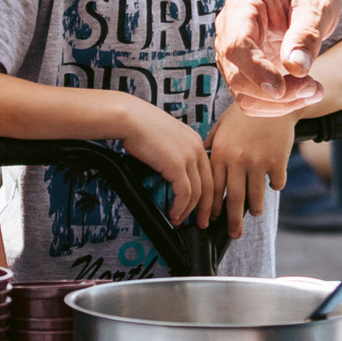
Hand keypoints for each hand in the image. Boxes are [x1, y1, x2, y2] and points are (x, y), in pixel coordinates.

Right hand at [112, 99, 215, 227]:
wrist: (131, 119)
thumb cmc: (142, 127)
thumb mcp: (167, 139)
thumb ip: (176, 154)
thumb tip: (173, 174)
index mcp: (196, 142)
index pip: (210, 172)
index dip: (210, 192)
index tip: (207, 206)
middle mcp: (196, 149)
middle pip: (210, 184)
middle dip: (208, 207)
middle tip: (204, 221)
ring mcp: (189, 157)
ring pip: (198, 192)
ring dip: (190, 211)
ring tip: (182, 221)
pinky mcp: (177, 165)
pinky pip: (184, 194)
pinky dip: (180, 207)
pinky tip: (174, 214)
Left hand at [208, 106, 296, 241]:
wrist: (274, 99)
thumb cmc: (246, 111)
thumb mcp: (222, 124)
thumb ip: (212, 143)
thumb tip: (202, 158)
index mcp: (221, 152)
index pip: (214, 188)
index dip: (212, 207)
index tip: (212, 219)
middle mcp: (237, 160)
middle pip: (233, 199)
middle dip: (232, 221)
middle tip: (234, 234)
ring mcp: (258, 162)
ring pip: (256, 196)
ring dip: (255, 208)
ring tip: (255, 213)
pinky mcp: (277, 161)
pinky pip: (276, 183)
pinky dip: (275, 186)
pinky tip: (273, 183)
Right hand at [218, 0, 341, 116]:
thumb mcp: (316, 3)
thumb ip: (306, 33)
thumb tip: (297, 68)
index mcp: (242, 7)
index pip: (237, 46)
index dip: (256, 71)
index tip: (281, 89)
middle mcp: (230, 32)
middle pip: (237, 76)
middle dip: (276, 93)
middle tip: (315, 89)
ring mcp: (234, 54)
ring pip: (243, 94)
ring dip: (279, 104)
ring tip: (315, 91)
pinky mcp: (246, 70)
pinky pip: (253, 98)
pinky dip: (278, 105)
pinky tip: (304, 92)